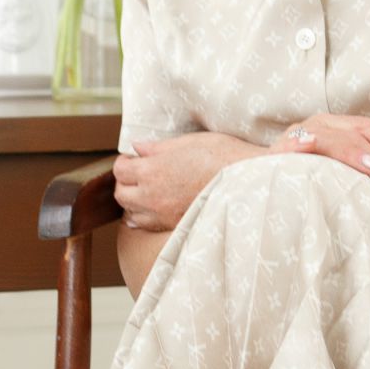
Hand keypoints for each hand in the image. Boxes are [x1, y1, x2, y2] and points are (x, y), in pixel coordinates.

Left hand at [115, 132, 258, 230]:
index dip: (125, 161)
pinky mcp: (175, 226)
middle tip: (139, 173)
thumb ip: (159, 147)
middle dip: (126, 182)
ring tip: (149, 190)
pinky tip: (157, 206)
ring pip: (131, 213)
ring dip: (134, 201)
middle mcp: (152, 195)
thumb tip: (138, 147)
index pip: (120, 170)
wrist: (249, 182)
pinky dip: (145, 217)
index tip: (135, 158)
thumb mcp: (190, 142)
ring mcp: (163, 214)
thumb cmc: (223, 156)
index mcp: (152, 170)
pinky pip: (147, 225)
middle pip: (121, 194)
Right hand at [277, 113, 369, 194]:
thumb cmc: (311, 179)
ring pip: (330, 138)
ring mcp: (297, 135)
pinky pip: (293, 145)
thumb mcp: (350, 176)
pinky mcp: (278, 151)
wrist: (259, 179)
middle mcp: (320, 125)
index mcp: (338, 129)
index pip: (368, 130)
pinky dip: (303, 146)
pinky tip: (316, 152)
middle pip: (355, 132)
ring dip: (353, 153)